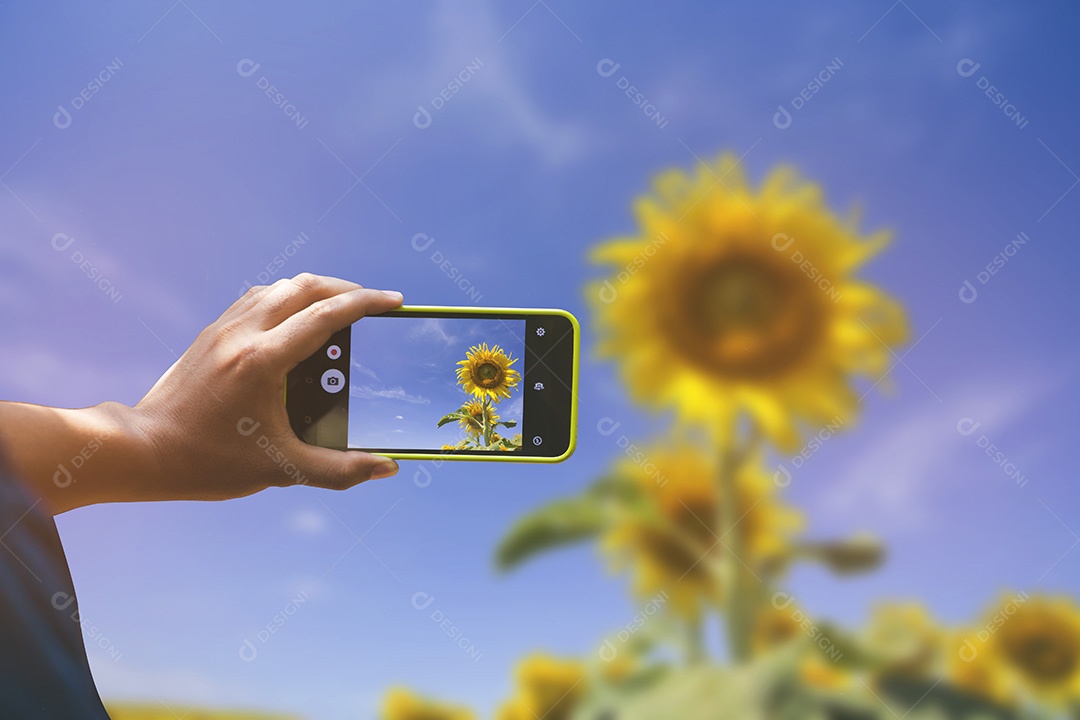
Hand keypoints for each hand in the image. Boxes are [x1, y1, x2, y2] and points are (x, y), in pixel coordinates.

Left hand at [129, 273, 403, 501]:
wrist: (143, 450)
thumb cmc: (208, 462)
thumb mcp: (281, 470)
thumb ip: (339, 470)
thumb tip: (386, 469)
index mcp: (262, 361)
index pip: (325, 315)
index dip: (366, 303)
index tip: (393, 302)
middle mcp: (242, 334)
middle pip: (304, 287)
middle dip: (344, 289)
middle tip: (371, 304)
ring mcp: (222, 329)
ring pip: (278, 287)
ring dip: (313, 291)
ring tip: (338, 311)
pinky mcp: (210, 334)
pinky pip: (257, 299)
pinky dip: (285, 300)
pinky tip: (295, 324)